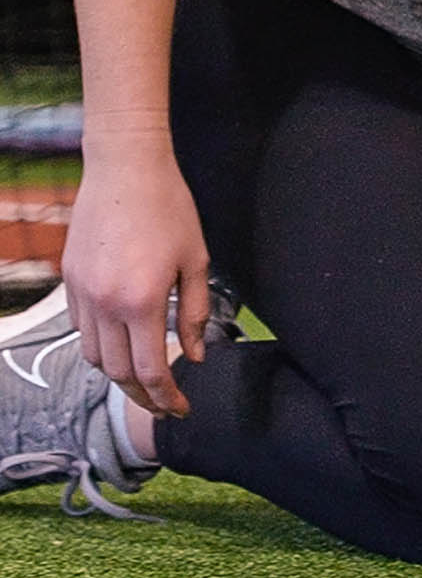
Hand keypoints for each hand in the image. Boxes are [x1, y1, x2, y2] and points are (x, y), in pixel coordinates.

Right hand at [63, 131, 210, 418]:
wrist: (125, 169)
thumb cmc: (170, 209)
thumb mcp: (195, 259)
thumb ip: (194, 311)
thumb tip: (196, 355)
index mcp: (142, 301)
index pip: (151, 370)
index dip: (167, 397)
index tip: (182, 408)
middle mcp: (105, 304)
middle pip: (117, 372)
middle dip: (143, 395)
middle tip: (165, 402)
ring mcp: (81, 293)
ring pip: (94, 355)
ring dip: (119, 372)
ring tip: (146, 374)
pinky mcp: (69, 281)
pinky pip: (81, 328)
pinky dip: (101, 342)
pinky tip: (123, 336)